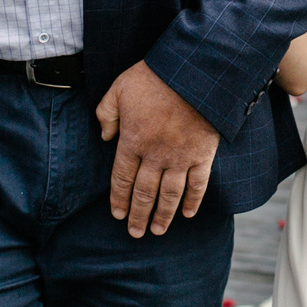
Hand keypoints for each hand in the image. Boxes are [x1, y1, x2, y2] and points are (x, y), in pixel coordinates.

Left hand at [96, 61, 220, 238]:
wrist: (194, 72)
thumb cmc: (154, 78)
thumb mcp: (118, 88)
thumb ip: (106, 113)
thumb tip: (104, 136)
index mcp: (132, 141)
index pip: (122, 178)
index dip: (119, 199)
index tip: (118, 215)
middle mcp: (155, 155)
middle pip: (144, 193)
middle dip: (138, 215)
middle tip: (135, 233)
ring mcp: (180, 157)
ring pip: (169, 195)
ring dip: (163, 215)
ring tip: (157, 231)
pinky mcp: (202, 154)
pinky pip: (197, 184)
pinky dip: (193, 201)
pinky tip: (188, 214)